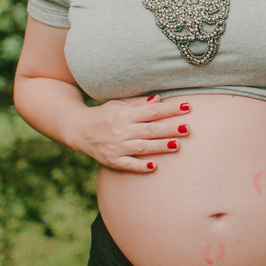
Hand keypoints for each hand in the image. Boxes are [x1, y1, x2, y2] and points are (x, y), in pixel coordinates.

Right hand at [67, 95, 191, 172]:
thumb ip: (139, 103)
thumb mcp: (118, 105)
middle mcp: (121, 130)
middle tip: (188, 128)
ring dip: (160, 146)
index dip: (170, 109)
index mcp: (125, 114)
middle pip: (150, 129)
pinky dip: (141, 166)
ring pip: (142, 147)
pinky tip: (154, 166)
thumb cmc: (103, 115)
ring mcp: (116, 146)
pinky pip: (128, 164)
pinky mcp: (112, 160)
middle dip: (170, 129)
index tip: (188, 107)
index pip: (152, 111)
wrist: (77, 129)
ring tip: (177, 145)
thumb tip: (159, 99)